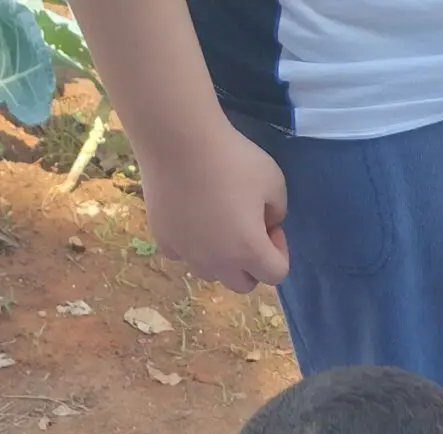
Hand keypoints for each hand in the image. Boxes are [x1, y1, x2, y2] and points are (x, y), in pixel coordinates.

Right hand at [140, 117, 288, 292]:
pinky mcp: (163, 239)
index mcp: (249, 251)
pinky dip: (192, 244)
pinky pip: (183, 254)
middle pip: (243, 284)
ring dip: (221, 258)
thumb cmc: (232, 158)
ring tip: (218, 224)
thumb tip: (266, 222)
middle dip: (252, 264)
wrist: (177, 139)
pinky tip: (192, 216)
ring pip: (211, 273)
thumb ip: (278, 210)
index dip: (280, 250)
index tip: (270, 224)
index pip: (276, 274)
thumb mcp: (274, 180)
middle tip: (248, 229)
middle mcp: (217, 262)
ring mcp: (187, 254)